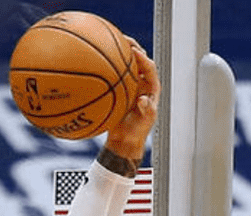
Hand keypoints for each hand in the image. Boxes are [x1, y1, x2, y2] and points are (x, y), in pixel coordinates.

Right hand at [104, 41, 159, 161]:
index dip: (143, 58)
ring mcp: (130, 85)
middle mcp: (142, 82)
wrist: (125, 140)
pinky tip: (98, 60)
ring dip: (120, 52)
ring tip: (110, 41)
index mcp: (152, 87)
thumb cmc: (137, 132)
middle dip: (132, 47)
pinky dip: (108, 66)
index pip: (150, 67)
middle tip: (122, 39)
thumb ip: (147, 110)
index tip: (134, 52)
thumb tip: (143, 99)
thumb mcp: (145, 122)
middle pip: (139, 59)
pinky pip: (114, 74)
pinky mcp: (119, 89)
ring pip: (126, 64)